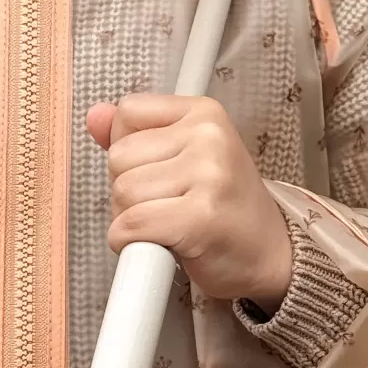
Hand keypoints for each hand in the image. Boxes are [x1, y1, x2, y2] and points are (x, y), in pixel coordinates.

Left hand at [87, 93, 293, 309]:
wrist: (272, 255)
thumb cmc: (224, 207)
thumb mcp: (184, 156)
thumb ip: (136, 134)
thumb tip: (94, 116)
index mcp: (204, 112)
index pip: (128, 112)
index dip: (130, 149)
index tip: (161, 172)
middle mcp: (209, 136)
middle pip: (118, 156)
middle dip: (128, 189)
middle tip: (167, 205)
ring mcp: (208, 175)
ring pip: (121, 192)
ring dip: (130, 219)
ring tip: (169, 224)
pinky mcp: (200, 217)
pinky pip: (131, 226)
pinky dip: (130, 243)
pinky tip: (160, 244)